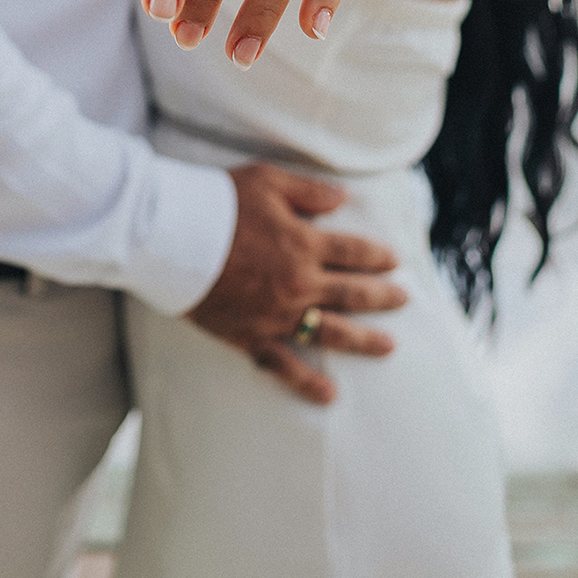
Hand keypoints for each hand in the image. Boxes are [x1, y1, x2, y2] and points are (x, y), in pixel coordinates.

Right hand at [188, 164, 408, 404]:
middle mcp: (300, 282)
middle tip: (405, 300)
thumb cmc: (218, 201)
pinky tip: (330, 396)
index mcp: (305, 243)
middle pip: (353, 293)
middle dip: (384, 296)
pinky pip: (286, 365)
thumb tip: (342, 197)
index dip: (378, 257)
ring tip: (389, 347)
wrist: (172, 235)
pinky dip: (308, 383)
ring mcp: (279, 314)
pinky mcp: (253, 336)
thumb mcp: (268, 181)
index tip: (395, 261)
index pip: (354, 253)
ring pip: (332, 332)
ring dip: (364, 340)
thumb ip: (308, 192)